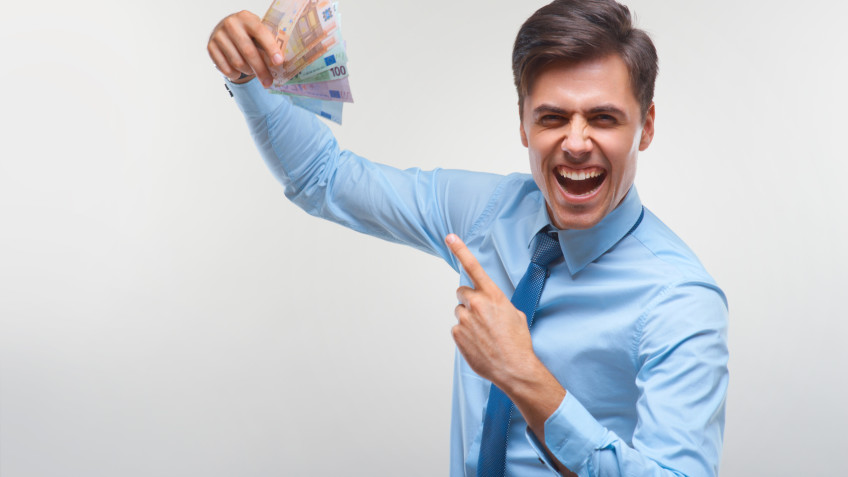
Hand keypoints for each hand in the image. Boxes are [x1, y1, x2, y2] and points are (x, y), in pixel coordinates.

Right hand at [207, 10, 283, 86]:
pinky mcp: (210, 47)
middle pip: (248, 51)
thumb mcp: (258, 32)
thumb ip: (268, 43)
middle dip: (261, 69)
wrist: (226, 30)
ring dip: (248, 71)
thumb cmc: (249, 34)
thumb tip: (279, 63)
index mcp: (246, 17)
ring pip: (238, 63)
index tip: (279, 62)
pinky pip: (226, 68)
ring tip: (252, 71)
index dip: (270, 48)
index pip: (260, 32)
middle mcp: (231, 24)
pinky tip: (239, 71)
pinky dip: (235, 74)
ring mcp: (219, 35)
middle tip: (268, 82)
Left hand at [447, 234, 571, 474]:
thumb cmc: (518, 342)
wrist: (514, 368)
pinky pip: (457, 329)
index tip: (449, 237)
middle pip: (462, 292)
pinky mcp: (457, 334)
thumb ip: (497, 303)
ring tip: (484, 334)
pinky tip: (478, 343)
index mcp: (492, 295)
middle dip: (469, 300)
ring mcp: (464, 319)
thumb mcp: (514, 314)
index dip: (460, 250)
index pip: (474, 267)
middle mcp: (476, 304)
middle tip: (482, 316)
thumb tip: (489, 304)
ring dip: (468, 319)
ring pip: (460, 312)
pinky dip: (465, 334)